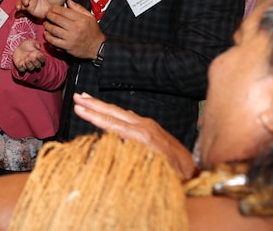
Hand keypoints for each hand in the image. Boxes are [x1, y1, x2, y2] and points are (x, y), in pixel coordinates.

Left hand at [12, 39, 46, 72]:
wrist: (18, 47)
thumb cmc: (26, 44)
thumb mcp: (32, 42)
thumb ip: (36, 43)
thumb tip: (38, 47)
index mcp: (38, 56)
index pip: (43, 59)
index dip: (41, 58)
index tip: (38, 55)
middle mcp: (34, 61)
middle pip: (38, 66)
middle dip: (35, 62)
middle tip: (31, 57)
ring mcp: (27, 65)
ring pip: (31, 69)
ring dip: (29, 65)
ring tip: (26, 60)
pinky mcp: (21, 66)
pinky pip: (22, 70)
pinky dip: (22, 68)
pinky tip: (20, 63)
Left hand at [43, 0, 104, 58]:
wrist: (97, 47)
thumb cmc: (93, 31)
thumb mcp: (90, 17)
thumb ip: (79, 8)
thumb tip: (68, 1)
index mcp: (81, 19)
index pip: (64, 11)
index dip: (55, 8)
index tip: (51, 8)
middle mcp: (75, 28)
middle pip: (57, 19)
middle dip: (49, 15)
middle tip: (47, 14)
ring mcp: (70, 38)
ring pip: (54, 30)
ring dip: (47, 26)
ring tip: (46, 23)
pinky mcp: (67, 46)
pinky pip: (54, 41)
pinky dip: (48, 37)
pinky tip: (47, 34)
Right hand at [73, 93, 195, 179]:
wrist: (196, 173)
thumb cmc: (176, 177)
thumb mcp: (156, 172)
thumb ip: (137, 160)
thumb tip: (117, 151)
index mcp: (145, 137)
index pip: (113, 124)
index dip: (94, 116)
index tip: (78, 109)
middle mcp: (146, 127)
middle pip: (114, 112)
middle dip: (94, 104)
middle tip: (76, 96)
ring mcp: (149, 125)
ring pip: (120, 112)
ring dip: (101, 105)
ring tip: (85, 98)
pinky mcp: (151, 128)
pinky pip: (128, 116)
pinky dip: (113, 112)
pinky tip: (105, 110)